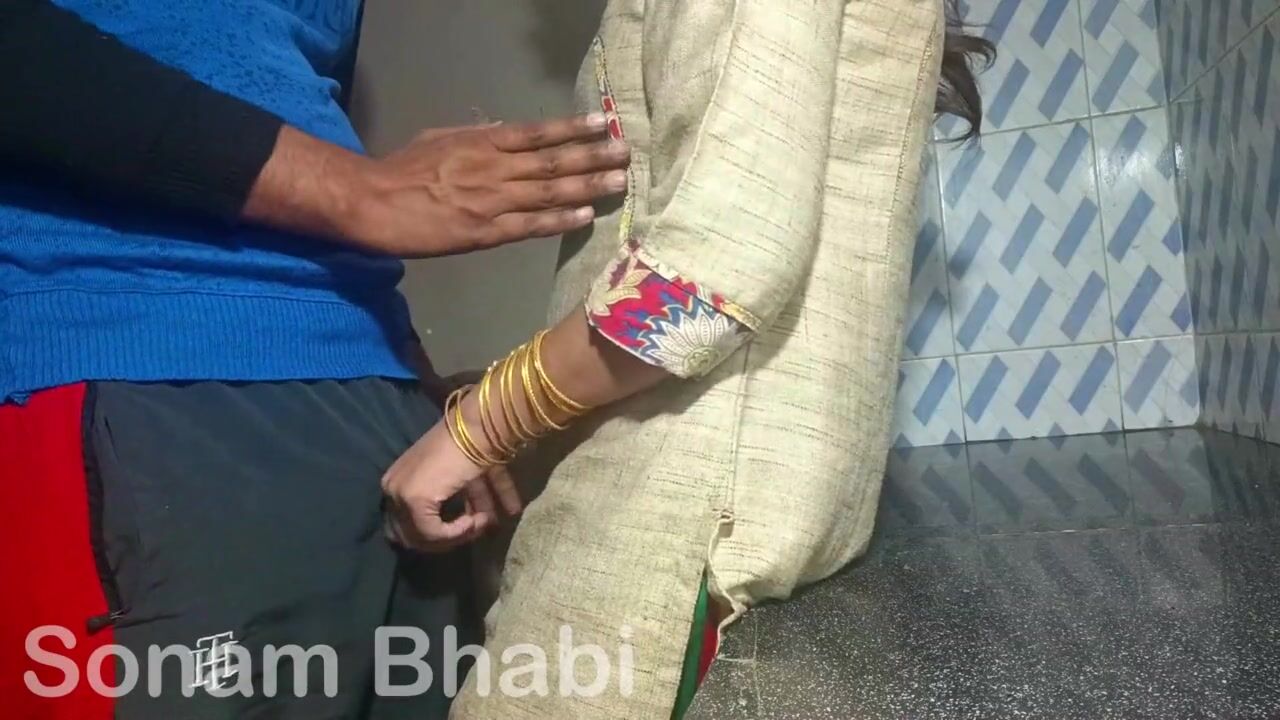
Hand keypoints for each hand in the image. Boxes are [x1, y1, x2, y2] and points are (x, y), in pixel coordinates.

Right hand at [350, 114, 628, 256]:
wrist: (374, 203)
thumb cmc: (402, 170)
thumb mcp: (439, 139)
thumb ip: (475, 136)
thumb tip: (503, 128)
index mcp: (482, 142)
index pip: (538, 133)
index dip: (574, 128)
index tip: (604, 123)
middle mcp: (494, 168)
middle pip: (553, 161)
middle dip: (593, 156)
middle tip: (626, 153)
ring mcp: (492, 201)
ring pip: (549, 191)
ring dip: (588, 187)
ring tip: (619, 182)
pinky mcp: (485, 232)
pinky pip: (530, 225)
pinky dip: (560, 219)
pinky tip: (586, 216)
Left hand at [382, 414, 521, 552]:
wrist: (477, 428)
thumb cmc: (472, 447)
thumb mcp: (461, 479)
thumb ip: (461, 502)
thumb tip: (479, 524)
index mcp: (398, 480)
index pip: (408, 523)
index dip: (440, 532)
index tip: (472, 525)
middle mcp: (393, 488)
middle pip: (415, 533)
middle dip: (448, 538)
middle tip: (477, 530)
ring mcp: (400, 495)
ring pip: (425, 535)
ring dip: (460, 535)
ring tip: (488, 524)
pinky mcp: (414, 500)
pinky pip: (433, 533)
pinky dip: (458, 532)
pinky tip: (479, 521)